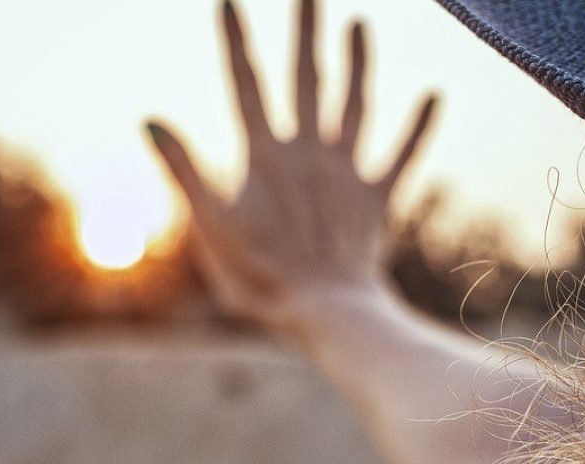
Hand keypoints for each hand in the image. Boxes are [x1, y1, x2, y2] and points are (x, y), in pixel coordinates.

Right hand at [146, 0, 437, 330]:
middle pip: (308, 76)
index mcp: (264, 155)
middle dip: (306, 28)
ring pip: (355, 105)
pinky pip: (402, 157)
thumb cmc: (259, 278)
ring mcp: (347, 173)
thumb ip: (184, 170)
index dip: (235, 40)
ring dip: (358, 62)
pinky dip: (417, 128)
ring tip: (360, 23)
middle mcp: (309, 152)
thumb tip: (150, 120)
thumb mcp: (209, 226)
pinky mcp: (377, 199)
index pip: (245, 84)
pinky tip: (434, 95)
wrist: (325, 313)